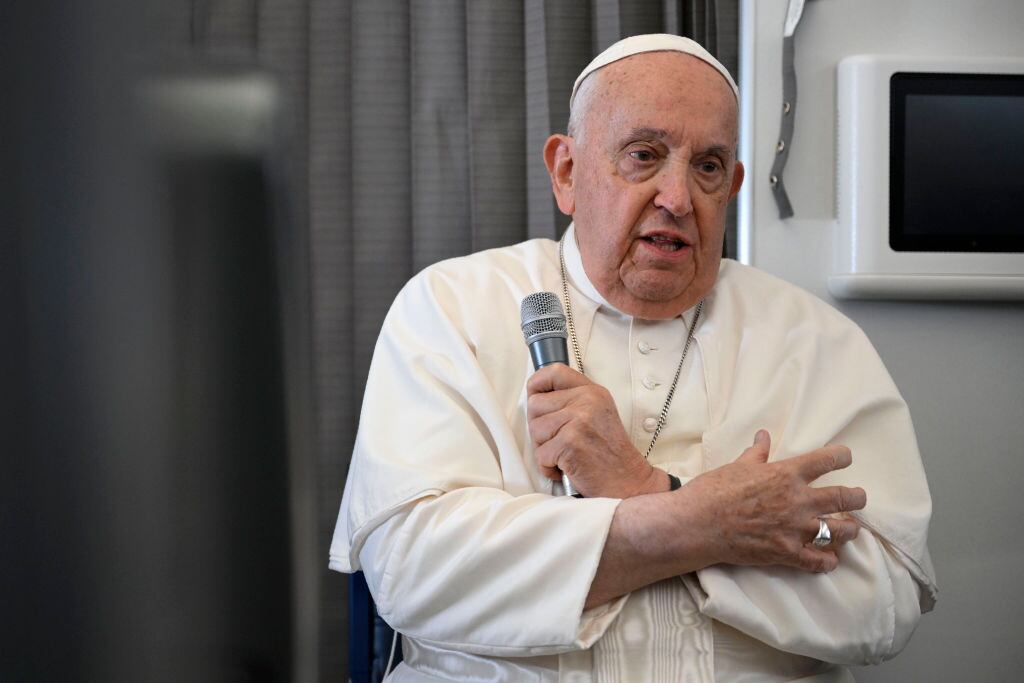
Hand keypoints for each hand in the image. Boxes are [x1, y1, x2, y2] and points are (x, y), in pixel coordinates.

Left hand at [526, 363, 664, 497]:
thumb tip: (535, 396)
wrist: (628, 482)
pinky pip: (540, 454)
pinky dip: (548, 467)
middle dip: (540, 427)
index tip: (537, 398)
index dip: (537, 384)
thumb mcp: (597, 414)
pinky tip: (566, 468)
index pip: (554, 372)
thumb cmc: (608, 453)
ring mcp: (578, 421)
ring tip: (565, 455)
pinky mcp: (570, 443)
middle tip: (559, 441)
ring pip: (534, 430)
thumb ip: (572, 400)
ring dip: (544, 449)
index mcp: (592, 391)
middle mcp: (586, 401)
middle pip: (535, 405)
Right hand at [679, 430, 864, 572]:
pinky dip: (828, 561)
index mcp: (787, 474)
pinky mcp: (787, 553)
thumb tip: (763, 435)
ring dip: (849, 530)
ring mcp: (796, 529)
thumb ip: (757, 453)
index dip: (841, 457)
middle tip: (860, 498)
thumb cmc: (715, 490)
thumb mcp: (737, 465)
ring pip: (840, 531)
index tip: (846, 458)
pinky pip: (819, 561)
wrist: (699, 523)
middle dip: (857, 498)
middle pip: (844, 498)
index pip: (826, 461)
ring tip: (851, 529)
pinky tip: (830, 559)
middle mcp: (799, 501)